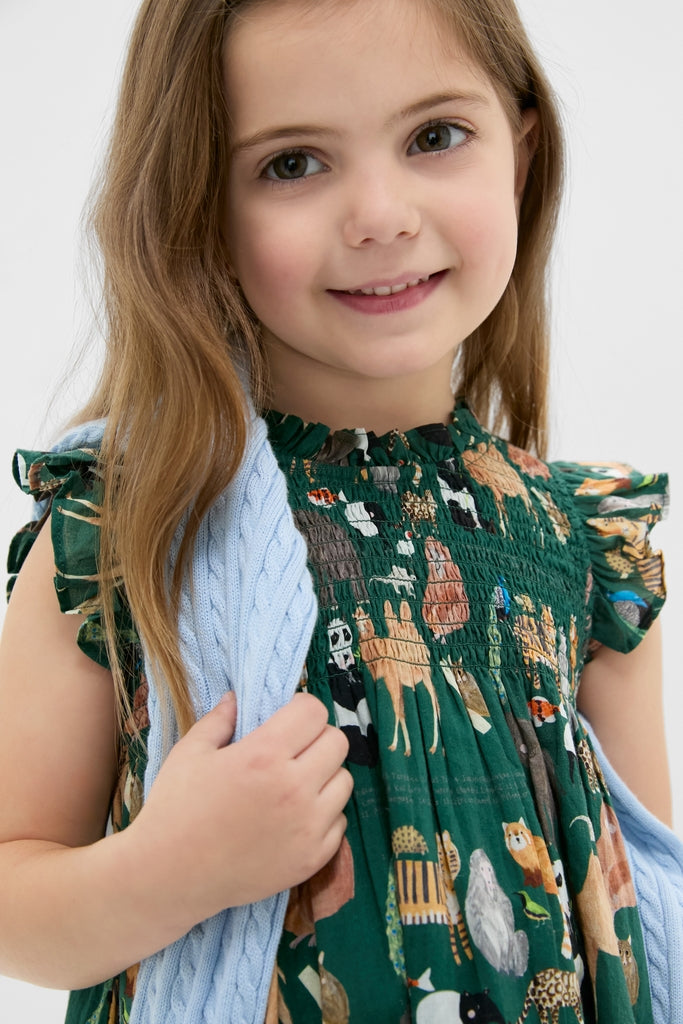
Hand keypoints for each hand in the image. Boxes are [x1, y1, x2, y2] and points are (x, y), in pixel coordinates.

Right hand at [128, 692, 352, 922]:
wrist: (170, 877)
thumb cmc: (175, 809)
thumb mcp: (190, 753)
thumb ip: (220, 719)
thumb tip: (237, 698)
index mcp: (263, 755)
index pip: (314, 711)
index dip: (300, 709)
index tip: (286, 720)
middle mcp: (294, 788)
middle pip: (337, 741)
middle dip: (316, 738)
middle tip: (292, 751)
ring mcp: (307, 826)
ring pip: (344, 780)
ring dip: (324, 776)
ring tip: (295, 784)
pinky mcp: (312, 858)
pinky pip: (339, 821)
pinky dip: (323, 815)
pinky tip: (295, 817)